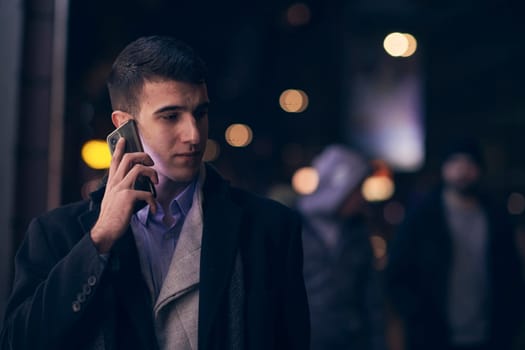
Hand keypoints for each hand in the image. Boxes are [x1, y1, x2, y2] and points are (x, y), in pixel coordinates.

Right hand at [90, 137, 157, 252]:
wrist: (105, 231)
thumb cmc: (112, 217)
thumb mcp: (113, 199)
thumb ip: (121, 190)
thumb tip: (137, 186)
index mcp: (111, 182)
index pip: (114, 160)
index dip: (119, 148)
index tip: (123, 138)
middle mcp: (115, 182)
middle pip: (128, 158)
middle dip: (143, 156)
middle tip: (151, 162)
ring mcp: (121, 188)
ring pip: (139, 169)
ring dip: (152, 173)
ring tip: (156, 182)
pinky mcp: (128, 197)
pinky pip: (147, 193)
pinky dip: (154, 202)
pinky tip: (154, 210)